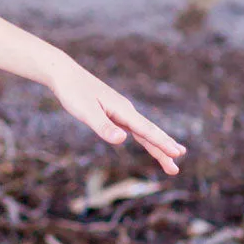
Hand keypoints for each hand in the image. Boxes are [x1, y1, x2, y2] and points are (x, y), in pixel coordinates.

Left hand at [47, 56, 185, 174]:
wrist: (65, 75)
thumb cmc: (74, 92)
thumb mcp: (86, 111)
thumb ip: (103, 126)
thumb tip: (123, 139)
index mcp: (123, 111)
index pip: (147, 130)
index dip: (162, 143)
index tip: (177, 154)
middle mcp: (126, 111)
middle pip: (149, 133)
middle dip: (164, 149)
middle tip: (176, 169)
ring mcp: (121, 112)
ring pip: (143, 131)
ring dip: (157, 145)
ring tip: (171, 156)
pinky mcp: (113, 113)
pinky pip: (134, 128)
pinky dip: (144, 137)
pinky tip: (148, 141)